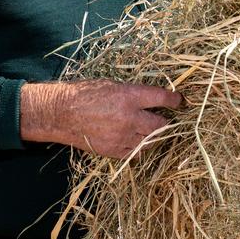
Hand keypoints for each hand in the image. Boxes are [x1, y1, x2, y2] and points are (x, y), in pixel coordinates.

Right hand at [18, 79, 181, 158]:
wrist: (61, 114)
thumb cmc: (84, 94)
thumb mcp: (112, 85)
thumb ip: (134, 93)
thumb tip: (152, 99)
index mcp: (129, 96)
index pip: (162, 99)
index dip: (174, 100)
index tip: (178, 101)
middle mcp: (129, 118)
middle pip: (161, 125)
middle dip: (165, 122)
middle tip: (163, 118)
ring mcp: (122, 137)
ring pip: (151, 141)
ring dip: (153, 135)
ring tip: (148, 129)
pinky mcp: (114, 151)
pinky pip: (136, 153)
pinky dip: (139, 147)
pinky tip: (134, 139)